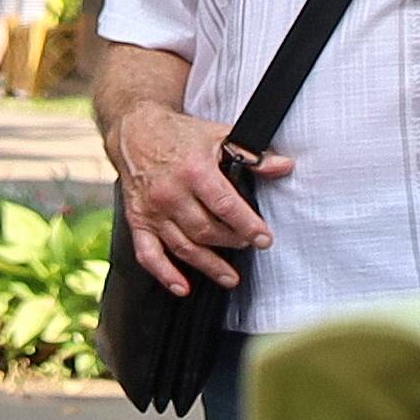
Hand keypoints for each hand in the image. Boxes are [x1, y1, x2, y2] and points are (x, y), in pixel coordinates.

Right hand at [109, 103, 278, 294]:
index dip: (248, 225)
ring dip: (209, 265)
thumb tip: (284, 166)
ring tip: (230, 277)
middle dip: (232, 242)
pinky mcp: (138, 221)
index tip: (264, 239)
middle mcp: (171, 194)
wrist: (135, 132)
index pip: (226, 206)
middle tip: (248, 245)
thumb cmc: (180, 135)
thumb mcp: (219, 136)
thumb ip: (252, 155)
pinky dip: (164, 274)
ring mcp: (153, 210)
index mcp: (194, 170)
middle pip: (206, 230)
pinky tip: (182, 287)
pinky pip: (148, 254)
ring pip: (183, 246)